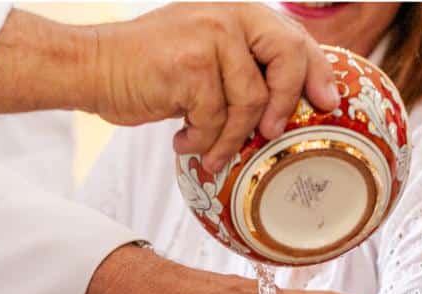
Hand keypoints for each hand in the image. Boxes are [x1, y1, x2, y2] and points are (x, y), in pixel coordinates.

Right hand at [92, 3, 338, 170]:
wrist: (93, 68)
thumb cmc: (150, 69)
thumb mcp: (204, 54)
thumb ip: (242, 64)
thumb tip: (294, 100)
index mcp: (237, 13)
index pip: (293, 36)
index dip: (317, 71)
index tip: (328, 103)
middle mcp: (227, 17)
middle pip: (286, 59)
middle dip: (286, 103)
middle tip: (271, 134)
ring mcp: (208, 37)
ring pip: (249, 102)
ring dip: (229, 138)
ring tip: (210, 151)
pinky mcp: (189, 66)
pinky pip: (216, 118)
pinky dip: (202, 140)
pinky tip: (183, 141)